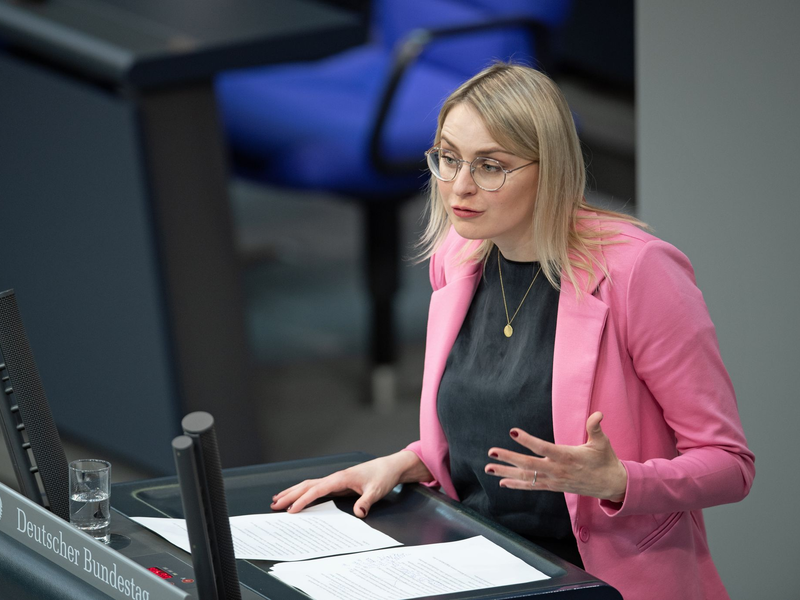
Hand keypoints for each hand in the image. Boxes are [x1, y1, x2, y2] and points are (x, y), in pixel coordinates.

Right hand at [270, 451, 431, 517]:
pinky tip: (298, 499)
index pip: (317, 490)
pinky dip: (304, 493)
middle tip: (274, 505)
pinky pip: (316, 489)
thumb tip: (358, 512)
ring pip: (309, 485)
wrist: (390, 467)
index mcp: (341, 478)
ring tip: (278, 500)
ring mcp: (335, 480)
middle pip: (307, 486)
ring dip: (293, 492)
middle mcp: (335, 478)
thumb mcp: (377, 490)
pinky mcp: (338, 484)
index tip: (291, 510)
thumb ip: (366, 501)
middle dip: (290, 495)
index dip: (303, 500)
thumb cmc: (382, 476)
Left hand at [484, 412, 626, 502]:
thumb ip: (595, 428)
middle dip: (509, 458)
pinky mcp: (553, 486)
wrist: (611, 485)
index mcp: (567, 456)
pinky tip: (502, 481)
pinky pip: (532, 486)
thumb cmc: (605, 460)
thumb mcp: (602, 442)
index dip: (527, 440)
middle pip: (529, 464)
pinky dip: (516, 484)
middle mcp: (557, 470)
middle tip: (492, 452)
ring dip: (506, 472)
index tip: (513, 432)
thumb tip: (598, 413)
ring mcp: (553, 480)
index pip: (543, 448)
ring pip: (526, 477)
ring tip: (488, 468)